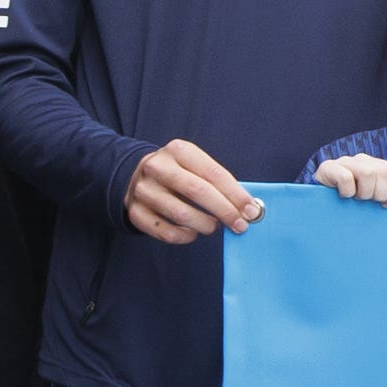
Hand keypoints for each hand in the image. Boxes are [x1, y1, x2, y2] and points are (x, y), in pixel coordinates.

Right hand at [125, 139, 259, 244]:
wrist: (135, 175)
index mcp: (178, 150)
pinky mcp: (134, 211)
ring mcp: (143, 189)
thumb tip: (249, 207)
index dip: (235, 194)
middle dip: (224, 211)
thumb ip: (219, 182)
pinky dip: (184, 237)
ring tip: (213, 227)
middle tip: (240, 225)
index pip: (213, 173)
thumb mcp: (195, 165)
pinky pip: (164, 231)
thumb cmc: (178, 172)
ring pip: (180, 213)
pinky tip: (193, 233)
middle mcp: (157, 167)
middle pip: (197, 191)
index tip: (252, 211)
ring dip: (204, 225)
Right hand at [311, 154, 386, 203]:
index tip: (385, 205)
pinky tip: (343, 197)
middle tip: (368, 202)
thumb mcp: (380, 200)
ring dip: (364, 193)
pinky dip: (347, 191)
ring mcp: (346, 162)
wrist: (322, 207)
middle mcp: (365, 160)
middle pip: (384, 173)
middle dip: (379, 195)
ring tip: (357, 199)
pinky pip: (345, 177)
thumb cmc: (355, 205)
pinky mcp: (328, 167)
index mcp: (380, 167)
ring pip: (367, 172)